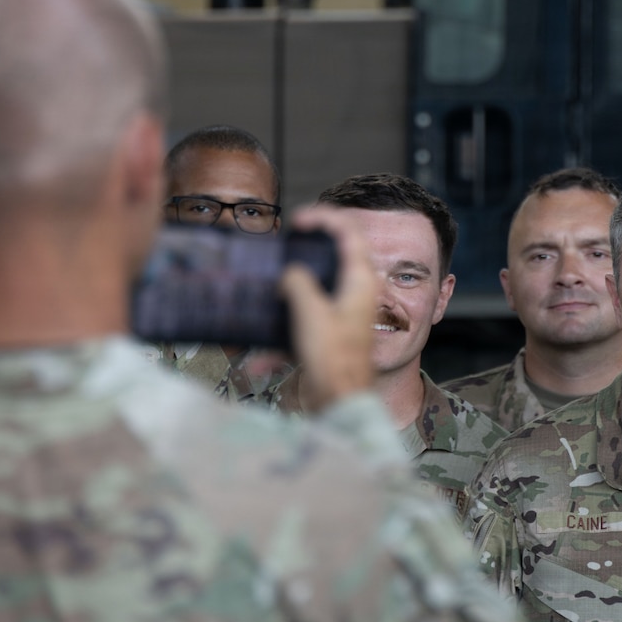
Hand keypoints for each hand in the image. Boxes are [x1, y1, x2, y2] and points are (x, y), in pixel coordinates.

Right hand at [279, 206, 374, 410]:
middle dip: (306, 252)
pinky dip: (283, 338)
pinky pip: (304, 324)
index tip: (299, 221)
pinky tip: (260, 362)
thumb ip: (298, 282)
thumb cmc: (334, 360)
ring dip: (290, 295)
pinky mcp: (330, 334)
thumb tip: (290, 275)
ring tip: (270, 294)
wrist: (340, 403)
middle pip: (334, 257)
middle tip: (286, 247)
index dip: (324, 218)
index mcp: (360, 281)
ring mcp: (343, 314)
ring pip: (316, 290)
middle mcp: (356, 293)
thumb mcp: (311, 312)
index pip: (349, 232)